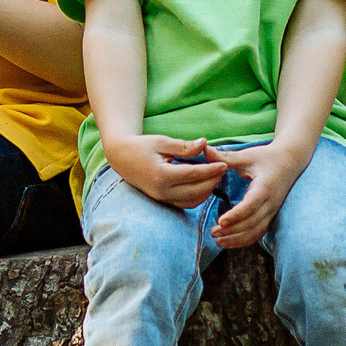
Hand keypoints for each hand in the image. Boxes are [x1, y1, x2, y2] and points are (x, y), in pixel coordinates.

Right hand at [103, 134, 228, 210]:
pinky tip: (204, 185)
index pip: (193, 175)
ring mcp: (162, 198)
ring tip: (215, 177)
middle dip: (212, 181)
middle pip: (195, 190)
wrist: (122, 158)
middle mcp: (162, 191)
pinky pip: (185, 204)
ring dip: (207, 191)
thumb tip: (205, 143)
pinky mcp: (163, 201)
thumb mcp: (162, 142)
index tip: (224, 164)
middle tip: (222, 170)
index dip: (211, 170)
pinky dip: (198, 197)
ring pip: (192, 201)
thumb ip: (184, 146)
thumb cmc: (142, 146)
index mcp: (161, 174)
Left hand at [208, 138, 313, 248]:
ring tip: (217, 240)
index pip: (251, 205)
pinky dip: (245, 240)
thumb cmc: (266, 157)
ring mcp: (272, 211)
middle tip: (212, 232)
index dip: (236, 215)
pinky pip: (259, 232)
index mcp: (265, 186)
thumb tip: (203, 149)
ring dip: (237, 239)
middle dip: (232, 231)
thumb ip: (225, 157)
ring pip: (256, 231)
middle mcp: (271, 202)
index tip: (220, 221)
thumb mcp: (246, 156)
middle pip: (252, 222)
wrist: (291, 161)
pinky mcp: (271, 216)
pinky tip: (230, 242)